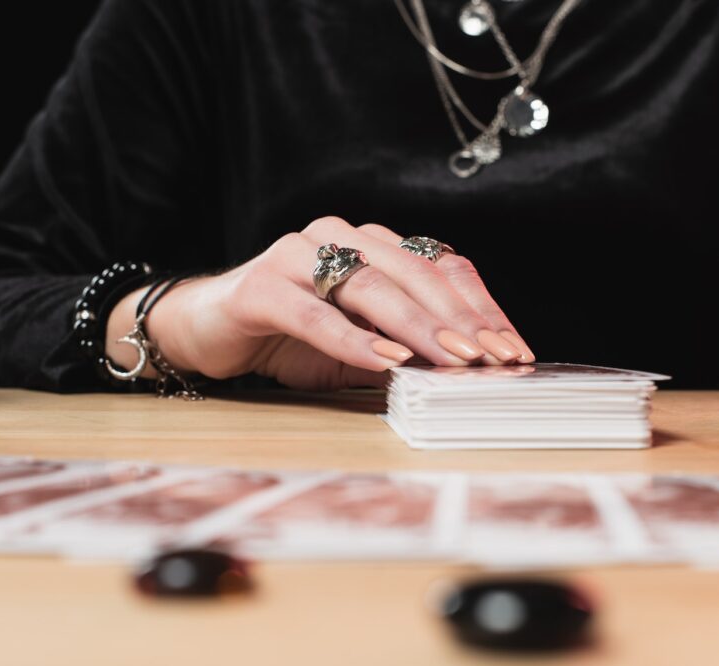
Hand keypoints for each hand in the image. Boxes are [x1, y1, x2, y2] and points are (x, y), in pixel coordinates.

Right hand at [106, 217, 534, 390]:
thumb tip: (468, 375)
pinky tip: (386, 362)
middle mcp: (339, 238)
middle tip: (493, 359)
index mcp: (372, 245)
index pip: (441, 266)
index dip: (480, 307)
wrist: (205, 332)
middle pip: (414, 273)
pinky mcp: (262, 286)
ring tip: (452, 360)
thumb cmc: (290, 339)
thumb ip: (407, 352)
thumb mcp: (361, 350)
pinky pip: (315, 314)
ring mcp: (298, 255)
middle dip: (460, 319)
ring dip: (417, 327)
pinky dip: (353, 339)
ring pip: (370, 286)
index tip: (513, 348)